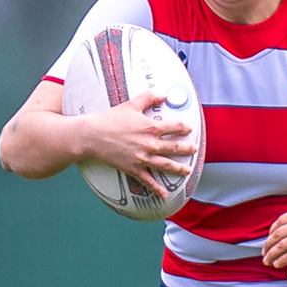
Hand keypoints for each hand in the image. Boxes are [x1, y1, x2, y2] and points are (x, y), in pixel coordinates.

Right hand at [78, 90, 195, 200]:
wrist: (92, 136)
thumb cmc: (110, 119)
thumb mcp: (131, 104)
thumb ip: (149, 97)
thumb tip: (164, 93)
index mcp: (151, 127)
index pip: (175, 127)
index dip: (184, 128)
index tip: (188, 129)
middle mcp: (150, 144)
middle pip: (175, 147)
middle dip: (187, 149)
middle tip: (194, 149)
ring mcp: (143, 158)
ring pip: (167, 165)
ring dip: (179, 169)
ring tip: (187, 170)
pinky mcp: (134, 169)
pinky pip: (148, 181)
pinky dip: (157, 189)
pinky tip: (165, 194)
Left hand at [263, 209, 286, 268]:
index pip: (281, 220)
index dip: (273, 230)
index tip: (270, 237)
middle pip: (277, 234)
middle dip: (268, 244)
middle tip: (264, 252)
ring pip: (280, 246)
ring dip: (271, 254)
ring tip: (267, 261)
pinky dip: (281, 260)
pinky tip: (278, 264)